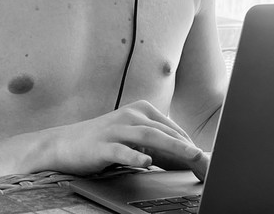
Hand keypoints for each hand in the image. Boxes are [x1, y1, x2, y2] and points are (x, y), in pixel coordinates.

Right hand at [46, 100, 208, 179]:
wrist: (65, 144)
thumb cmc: (103, 142)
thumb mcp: (132, 139)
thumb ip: (157, 145)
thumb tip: (188, 158)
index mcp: (140, 110)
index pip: (171, 128)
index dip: (191, 144)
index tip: (208, 160)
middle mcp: (130, 116)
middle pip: (164, 131)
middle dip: (188, 147)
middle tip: (207, 161)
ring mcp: (116, 129)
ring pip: (149, 137)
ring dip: (173, 146)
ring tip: (191, 155)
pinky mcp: (102, 145)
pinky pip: (122, 150)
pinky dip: (135, 156)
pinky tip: (146, 163)